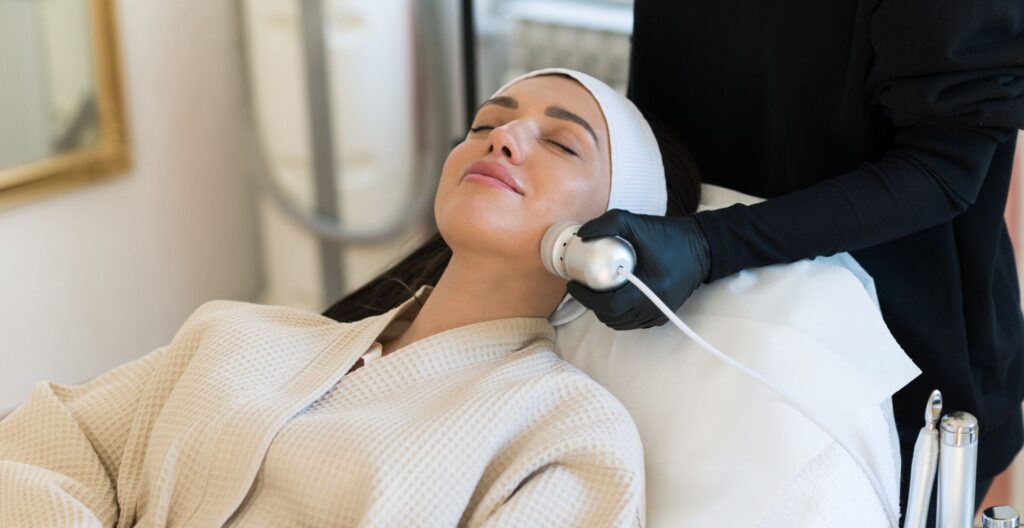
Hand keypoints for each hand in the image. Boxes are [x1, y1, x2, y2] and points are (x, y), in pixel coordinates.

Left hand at [566, 209, 710, 329]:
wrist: (702, 247)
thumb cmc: (670, 235)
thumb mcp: (637, 222)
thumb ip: (607, 224)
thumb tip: (582, 237)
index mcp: (651, 288)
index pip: (610, 304)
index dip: (586, 297)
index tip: (574, 283)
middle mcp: (656, 307)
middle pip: (612, 317)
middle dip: (591, 304)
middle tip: (581, 286)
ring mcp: (660, 314)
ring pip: (620, 323)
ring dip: (602, 310)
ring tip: (593, 292)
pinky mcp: (661, 315)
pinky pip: (632, 322)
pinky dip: (617, 314)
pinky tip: (611, 298)